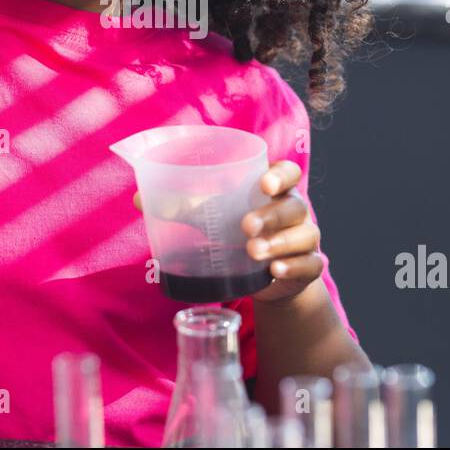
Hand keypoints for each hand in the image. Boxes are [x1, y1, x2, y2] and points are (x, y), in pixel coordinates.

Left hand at [133, 160, 322, 304]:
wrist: (263, 277)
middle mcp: (294, 211)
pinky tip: (275, 271)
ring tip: (253, 253)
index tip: (263, 184)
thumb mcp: (212, 218)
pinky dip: (294, 268)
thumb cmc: (235, 233)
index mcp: (273, 190)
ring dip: (279, 243)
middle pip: (293, 206)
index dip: (281, 175)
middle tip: (245, 227)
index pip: (289, 173)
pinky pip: (310, 265)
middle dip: (271, 216)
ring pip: (304, 236)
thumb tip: (139, 198)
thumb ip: (182, 206)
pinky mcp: (307, 267)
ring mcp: (304, 240)